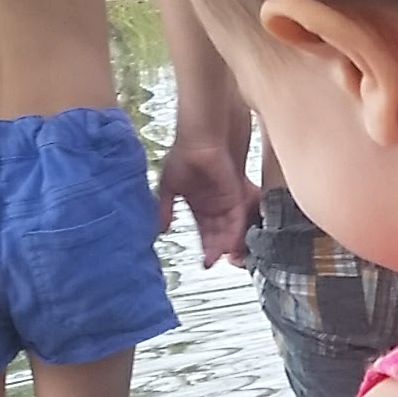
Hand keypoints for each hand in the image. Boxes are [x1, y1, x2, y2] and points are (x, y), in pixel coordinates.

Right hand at [157, 137, 258, 268]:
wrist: (201, 132)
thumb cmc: (184, 151)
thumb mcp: (169, 185)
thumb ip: (165, 208)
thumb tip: (158, 230)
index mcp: (200, 203)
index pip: (205, 231)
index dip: (205, 247)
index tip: (204, 264)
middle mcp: (216, 203)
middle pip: (220, 233)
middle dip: (218, 250)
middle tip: (215, 263)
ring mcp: (228, 198)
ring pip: (232, 228)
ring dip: (229, 245)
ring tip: (224, 259)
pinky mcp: (237, 192)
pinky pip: (239, 216)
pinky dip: (236, 231)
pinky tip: (231, 244)